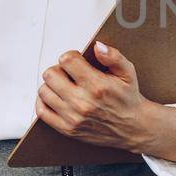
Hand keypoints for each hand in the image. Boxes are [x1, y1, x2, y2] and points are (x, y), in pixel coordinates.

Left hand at [35, 41, 156, 150]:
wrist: (133, 128)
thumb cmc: (128, 99)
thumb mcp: (128, 73)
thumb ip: (113, 56)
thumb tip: (98, 46)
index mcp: (97, 85)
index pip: (67, 61)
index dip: (71, 56)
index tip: (77, 60)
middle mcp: (82, 102)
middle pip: (50, 75)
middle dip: (59, 70)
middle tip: (69, 73)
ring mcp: (73, 117)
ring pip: (44, 91)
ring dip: (52, 85)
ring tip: (64, 85)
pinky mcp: (67, 129)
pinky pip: (42, 111)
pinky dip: (44, 102)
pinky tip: (55, 97)